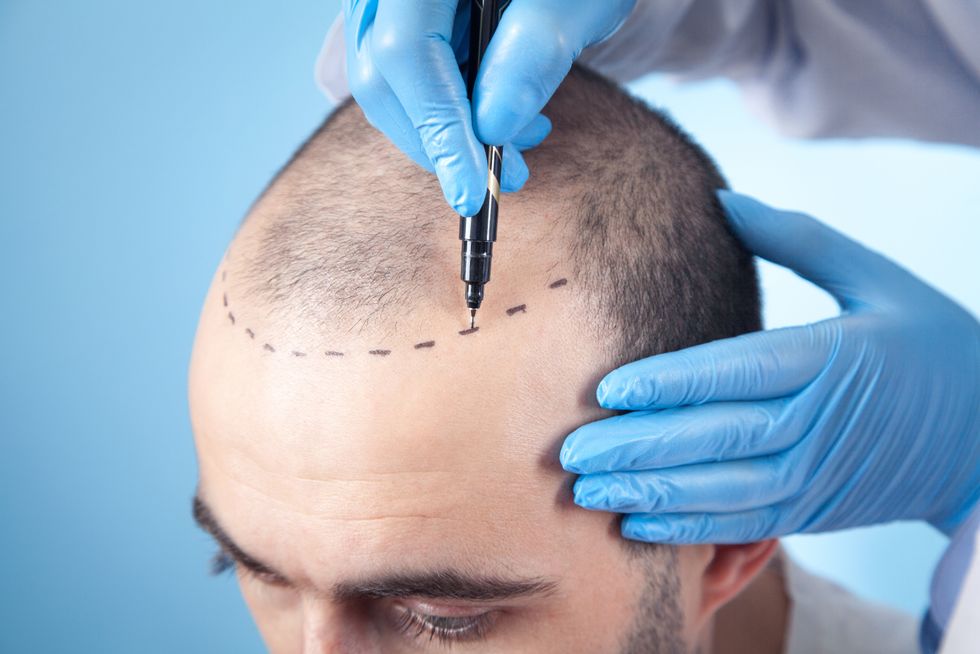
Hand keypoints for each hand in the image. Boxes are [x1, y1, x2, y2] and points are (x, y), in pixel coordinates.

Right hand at [342, 0, 635, 215]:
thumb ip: (535, 51)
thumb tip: (490, 127)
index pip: (405, 53)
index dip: (437, 130)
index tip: (472, 193)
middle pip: (381, 75)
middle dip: (442, 142)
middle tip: (509, 176)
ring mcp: (384, 2)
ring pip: (386, 84)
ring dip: (445, 132)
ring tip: (519, 141)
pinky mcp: (399, 19)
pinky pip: (400, 76)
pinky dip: (443, 110)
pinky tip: (495, 117)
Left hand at [561, 191, 979, 543]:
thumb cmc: (933, 345)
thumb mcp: (878, 280)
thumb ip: (800, 239)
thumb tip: (723, 200)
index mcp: (832, 357)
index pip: (737, 371)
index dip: (669, 383)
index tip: (607, 389)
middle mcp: (817, 421)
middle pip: (715, 436)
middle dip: (637, 447)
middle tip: (569, 451)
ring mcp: (815, 473)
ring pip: (720, 489)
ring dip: (649, 493)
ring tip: (586, 493)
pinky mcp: (812, 507)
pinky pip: (744, 522)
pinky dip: (690, 527)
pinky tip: (638, 523)